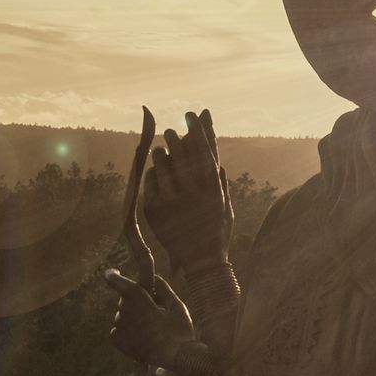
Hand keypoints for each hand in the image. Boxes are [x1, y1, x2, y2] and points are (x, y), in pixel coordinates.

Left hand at [104, 269, 193, 368]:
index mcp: (138, 298)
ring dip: (133, 318)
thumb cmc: (180, 329)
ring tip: (151, 329)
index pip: (118, 283)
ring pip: (123, 316)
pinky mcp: (119, 342)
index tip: (112, 273)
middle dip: (135, 303)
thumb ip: (163, 289)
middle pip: (125, 301)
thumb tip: (155, 278)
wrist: (178, 358)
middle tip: (153, 312)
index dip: (113, 277)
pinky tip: (141, 337)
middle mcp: (125, 311)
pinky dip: (126, 331)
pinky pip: (117, 330)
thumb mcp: (176, 305)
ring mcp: (120, 328)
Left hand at [142, 108, 232, 273]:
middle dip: (176, 138)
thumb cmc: (217, 232)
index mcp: (212, 188)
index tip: (194, 113)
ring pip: (162, 164)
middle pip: (181, 153)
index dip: (199, 129)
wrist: (201, 262)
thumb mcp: (225, 205)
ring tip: (161, 150)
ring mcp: (171, 201)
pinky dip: (153, 174)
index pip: (204, 150)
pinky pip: (150, 181)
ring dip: (161, 154)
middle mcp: (192, 192)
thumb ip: (220, 181)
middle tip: (172, 130)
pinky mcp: (154, 210)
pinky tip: (154, 170)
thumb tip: (216, 158)